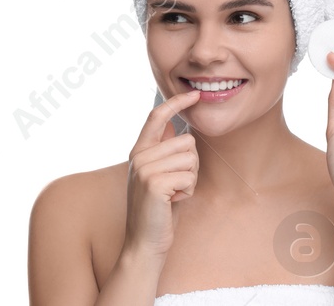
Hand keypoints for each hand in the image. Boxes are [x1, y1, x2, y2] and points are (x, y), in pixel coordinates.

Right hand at [123, 89, 200, 257]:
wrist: (144, 240)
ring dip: (191, 179)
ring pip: (191, 159)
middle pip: (187, 142)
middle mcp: (139, 156)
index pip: (156, 116)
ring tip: (174, 193)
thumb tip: (175, 126)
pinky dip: (188, 191)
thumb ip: (163, 152)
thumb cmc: (157, 209)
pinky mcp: (155, 183)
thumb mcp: (158, 175)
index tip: (194, 94)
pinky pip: (189, 176)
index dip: (176, 102)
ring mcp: (144, 168)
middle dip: (192, 165)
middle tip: (177, 184)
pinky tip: (174, 201)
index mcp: (139, 151)